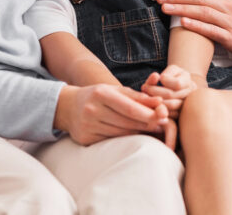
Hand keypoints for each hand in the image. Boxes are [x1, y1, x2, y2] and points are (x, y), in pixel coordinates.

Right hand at [55, 84, 169, 145]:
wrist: (67, 107)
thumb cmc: (98, 96)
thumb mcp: (114, 90)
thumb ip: (136, 96)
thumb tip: (159, 102)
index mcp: (101, 94)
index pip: (129, 107)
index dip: (148, 114)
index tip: (163, 116)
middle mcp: (92, 110)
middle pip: (126, 121)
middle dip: (147, 124)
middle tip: (163, 125)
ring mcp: (87, 126)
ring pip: (120, 133)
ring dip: (139, 133)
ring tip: (153, 130)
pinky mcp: (85, 139)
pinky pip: (111, 140)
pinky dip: (125, 139)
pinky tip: (135, 136)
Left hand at [141, 65, 197, 117]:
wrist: (177, 88)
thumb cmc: (171, 77)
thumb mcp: (171, 71)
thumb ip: (166, 73)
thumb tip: (160, 78)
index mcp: (188, 81)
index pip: (177, 83)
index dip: (165, 80)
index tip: (157, 78)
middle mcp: (190, 95)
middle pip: (171, 95)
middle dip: (154, 90)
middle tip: (144, 87)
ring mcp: (186, 107)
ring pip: (169, 106)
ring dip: (155, 100)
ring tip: (146, 96)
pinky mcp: (179, 116)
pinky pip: (168, 115)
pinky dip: (158, 110)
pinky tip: (152, 104)